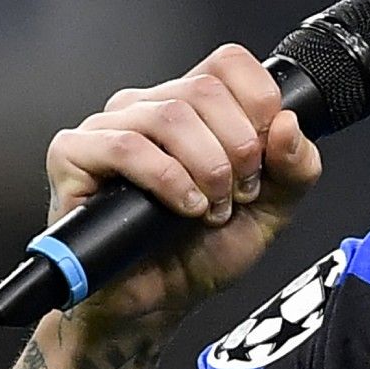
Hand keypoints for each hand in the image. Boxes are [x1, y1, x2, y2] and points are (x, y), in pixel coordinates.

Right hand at [42, 43, 322, 335]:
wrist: (155, 305)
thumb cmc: (200, 254)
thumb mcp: (271, 213)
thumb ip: (295, 169)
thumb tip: (288, 124)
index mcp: (194, 108)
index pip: (228, 62)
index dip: (258, 102)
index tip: (264, 156)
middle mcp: (150, 107)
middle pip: (205, 89)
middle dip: (237, 149)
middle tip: (238, 195)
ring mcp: (109, 127)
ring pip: (170, 115)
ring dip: (206, 168)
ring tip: (210, 209)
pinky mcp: (74, 154)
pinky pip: (125, 146)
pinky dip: (167, 179)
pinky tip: (183, 208)